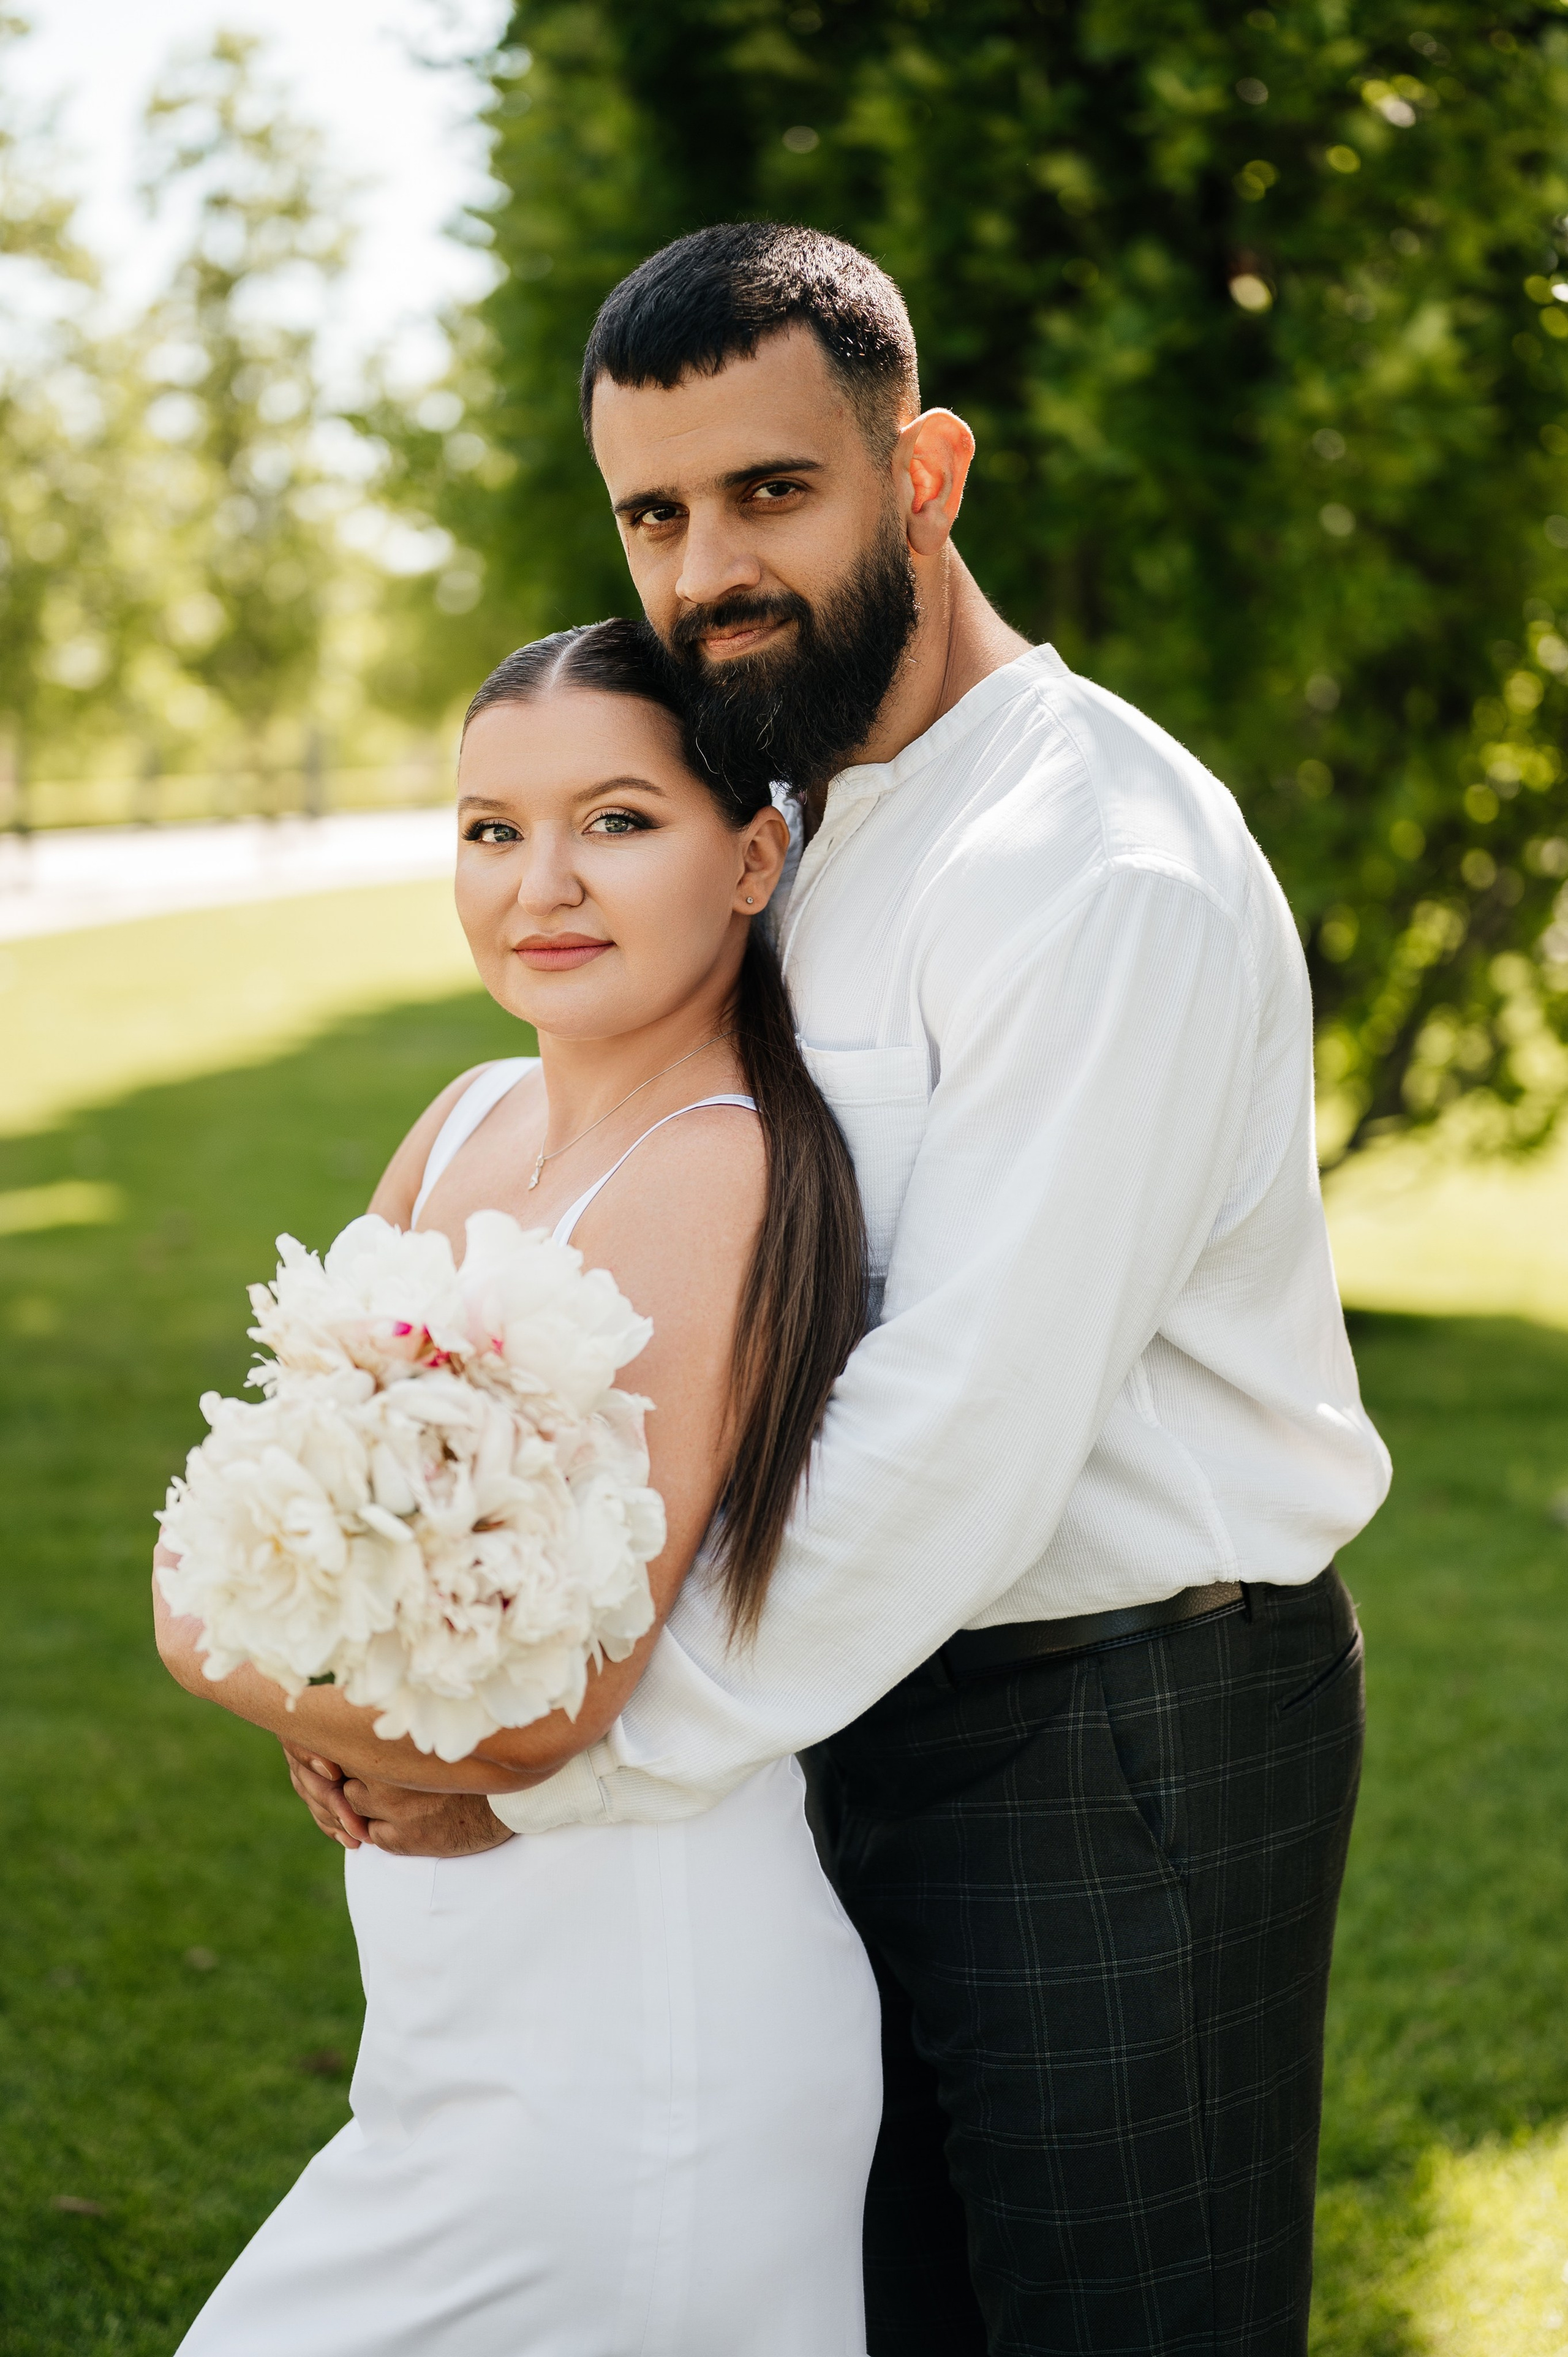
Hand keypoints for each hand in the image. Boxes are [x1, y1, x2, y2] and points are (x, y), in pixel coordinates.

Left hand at [281, 1743, 513, 1857]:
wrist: (510, 1802)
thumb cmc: (477, 1761)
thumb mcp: (437, 1734)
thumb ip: (403, 1724)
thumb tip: (370, 1701)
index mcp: (397, 1746)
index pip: (346, 1745)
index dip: (351, 1746)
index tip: (360, 1745)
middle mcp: (391, 1780)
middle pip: (347, 1776)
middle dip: (359, 1774)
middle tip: (382, 1771)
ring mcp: (396, 1812)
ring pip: (353, 1807)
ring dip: (367, 1802)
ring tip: (395, 1793)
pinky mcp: (404, 1840)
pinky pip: (373, 1835)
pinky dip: (383, 1828)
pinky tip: (405, 1816)